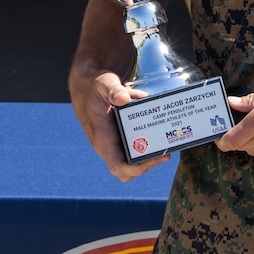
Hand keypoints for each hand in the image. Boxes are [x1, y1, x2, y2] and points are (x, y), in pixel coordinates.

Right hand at [69, 67, 169, 182]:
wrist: (87, 87)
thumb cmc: (95, 87)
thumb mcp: (104, 84)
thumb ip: (113, 90)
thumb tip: (125, 99)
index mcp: (103, 139)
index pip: (118, 166)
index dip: (137, 168)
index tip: (156, 157)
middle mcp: (108, 145)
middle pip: (129, 170)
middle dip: (149, 163)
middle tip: (166, 150)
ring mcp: (115, 142)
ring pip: (133, 161)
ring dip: (150, 154)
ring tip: (165, 139)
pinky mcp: (120, 136)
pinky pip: (135, 146)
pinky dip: (148, 139)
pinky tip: (156, 123)